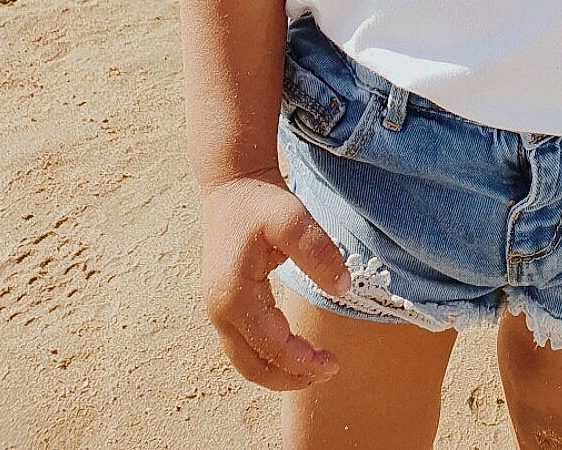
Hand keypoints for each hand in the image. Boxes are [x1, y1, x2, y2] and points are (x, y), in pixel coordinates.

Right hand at [199, 168, 352, 389]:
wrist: (232, 185)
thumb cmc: (260, 202)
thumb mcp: (293, 218)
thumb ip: (318, 253)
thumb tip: (343, 289)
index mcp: (233, 296)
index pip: (270, 346)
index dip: (302, 361)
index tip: (333, 363)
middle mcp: (220, 310)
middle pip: (252, 365)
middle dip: (289, 376)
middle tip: (327, 371)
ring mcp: (218, 310)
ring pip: (245, 360)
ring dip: (278, 371)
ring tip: (314, 368)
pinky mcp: (225, 304)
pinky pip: (245, 345)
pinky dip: (268, 356)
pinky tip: (293, 351)